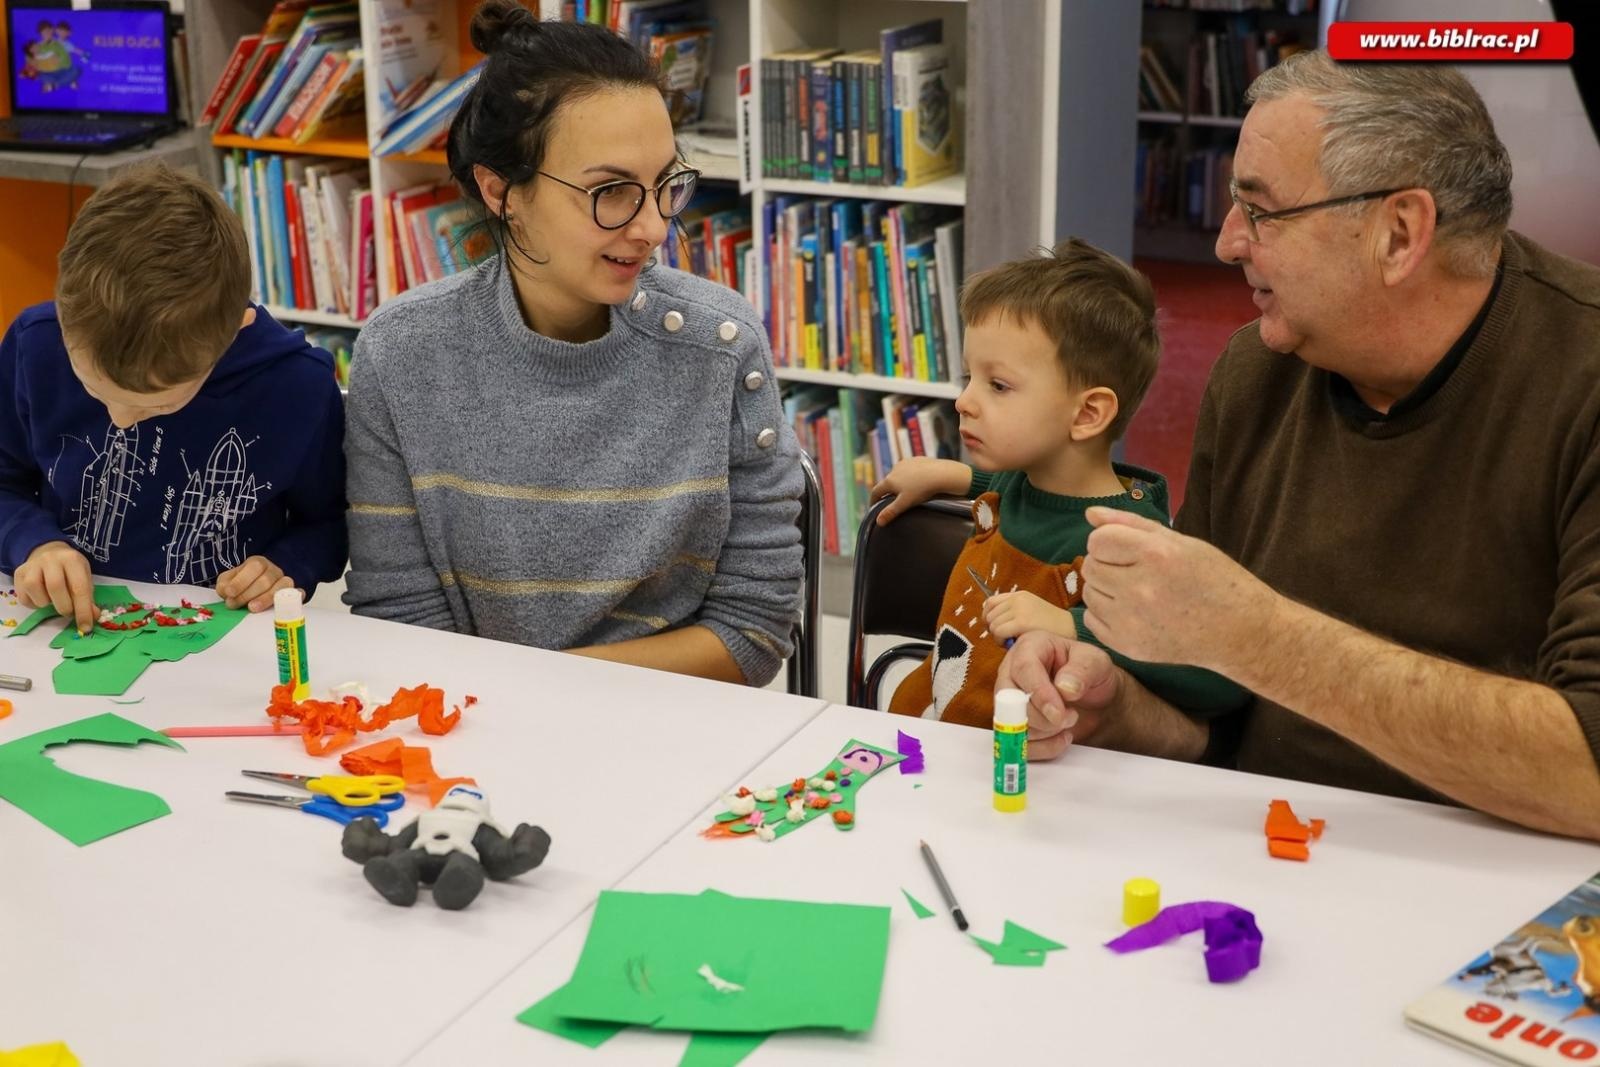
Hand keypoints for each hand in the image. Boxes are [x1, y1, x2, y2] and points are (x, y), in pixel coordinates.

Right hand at [15, 539, 94, 633]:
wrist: (48, 553)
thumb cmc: (70, 570)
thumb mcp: (84, 578)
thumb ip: (88, 598)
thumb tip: (92, 617)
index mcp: (72, 559)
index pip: (79, 587)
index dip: (83, 610)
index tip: (85, 627)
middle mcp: (50, 559)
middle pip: (55, 587)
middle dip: (64, 607)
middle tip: (68, 613)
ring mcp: (32, 566)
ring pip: (36, 591)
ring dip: (46, 604)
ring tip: (53, 601)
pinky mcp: (19, 574)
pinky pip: (24, 596)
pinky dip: (34, 604)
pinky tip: (42, 598)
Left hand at [215, 556, 295, 611]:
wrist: (262, 582)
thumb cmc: (244, 583)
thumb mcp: (229, 579)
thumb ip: (224, 584)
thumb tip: (226, 592)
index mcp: (258, 563)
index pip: (254, 568)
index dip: (241, 581)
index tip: (229, 593)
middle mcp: (274, 570)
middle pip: (265, 580)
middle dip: (248, 594)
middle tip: (234, 605)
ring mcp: (285, 581)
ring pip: (281, 587)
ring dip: (266, 599)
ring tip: (252, 608)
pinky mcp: (293, 592)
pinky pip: (298, 592)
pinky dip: (295, 597)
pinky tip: (286, 605)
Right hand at [868, 457, 968, 524]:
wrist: (941, 473)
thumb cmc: (922, 490)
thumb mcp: (905, 503)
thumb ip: (891, 512)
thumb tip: (878, 522)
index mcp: (889, 480)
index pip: (876, 491)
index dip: (873, 500)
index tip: (873, 507)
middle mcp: (894, 469)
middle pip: (887, 482)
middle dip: (888, 491)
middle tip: (891, 501)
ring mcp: (906, 462)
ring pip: (898, 475)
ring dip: (899, 482)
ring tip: (906, 491)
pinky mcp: (917, 459)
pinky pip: (909, 469)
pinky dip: (910, 476)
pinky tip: (918, 481)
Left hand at [983, 590, 1076, 642]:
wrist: (1071, 629)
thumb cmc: (1051, 627)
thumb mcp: (1030, 613)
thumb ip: (1012, 614)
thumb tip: (989, 623)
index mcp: (1019, 595)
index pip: (990, 602)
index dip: (987, 616)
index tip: (993, 627)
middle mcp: (1017, 599)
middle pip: (990, 614)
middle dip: (992, 628)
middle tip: (1004, 638)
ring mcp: (1019, 609)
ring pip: (993, 624)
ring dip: (997, 636)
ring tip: (1009, 641)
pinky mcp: (1022, 622)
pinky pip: (999, 632)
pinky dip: (1000, 641)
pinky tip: (1011, 644)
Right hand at [994, 632, 1122, 759]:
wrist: (1096, 698)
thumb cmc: (1092, 673)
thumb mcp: (1096, 663)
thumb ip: (1083, 670)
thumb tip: (1064, 686)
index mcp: (1030, 647)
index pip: (1023, 669)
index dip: (1039, 693)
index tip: (1058, 713)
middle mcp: (1012, 671)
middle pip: (1008, 699)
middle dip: (1040, 717)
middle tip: (1069, 717)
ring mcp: (1009, 700)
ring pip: (1012, 724)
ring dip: (1046, 731)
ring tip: (1070, 720)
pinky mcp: (1013, 725)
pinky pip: (1020, 744)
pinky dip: (1044, 747)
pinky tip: (1063, 737)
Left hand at [1082, 507, 1274, 669]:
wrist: (1239, 630)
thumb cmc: (1213, 579)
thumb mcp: (1181, 542)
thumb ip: (1131, 525)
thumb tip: (1090, 514)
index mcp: (1156, 555)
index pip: (1098, 540)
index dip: (1110, 541)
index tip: (1129, 549)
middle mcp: (1140, 588)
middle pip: (1090, 566)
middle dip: (1107, 564)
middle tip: (1136, 571)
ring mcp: (1132, 621)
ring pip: (1088, 593)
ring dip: (1105, 589)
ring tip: (1137, 592)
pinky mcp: (1128, 646)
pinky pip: (1091, 620)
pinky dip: (1106, 614)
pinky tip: (1134, 613)